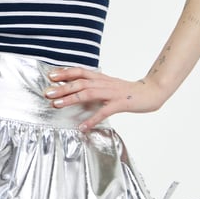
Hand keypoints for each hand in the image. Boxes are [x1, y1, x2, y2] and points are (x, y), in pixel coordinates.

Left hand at [43, 66, 165, 131]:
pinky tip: (83, 126)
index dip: (65, 72)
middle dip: (62, 87)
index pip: (80, 72)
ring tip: (57, 104)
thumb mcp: (109, 85)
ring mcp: (112, 93)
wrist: (151, 91)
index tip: (50, 76)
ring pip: (88, 93)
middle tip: (47, 93)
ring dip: (71, 99)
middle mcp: (104, 83)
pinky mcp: (121, 103)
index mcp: (101, 78)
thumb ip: (95, 86)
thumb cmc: (128, 91)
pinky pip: (104, 111)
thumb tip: (77, 90)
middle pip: (80, 82)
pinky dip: (92, 119)